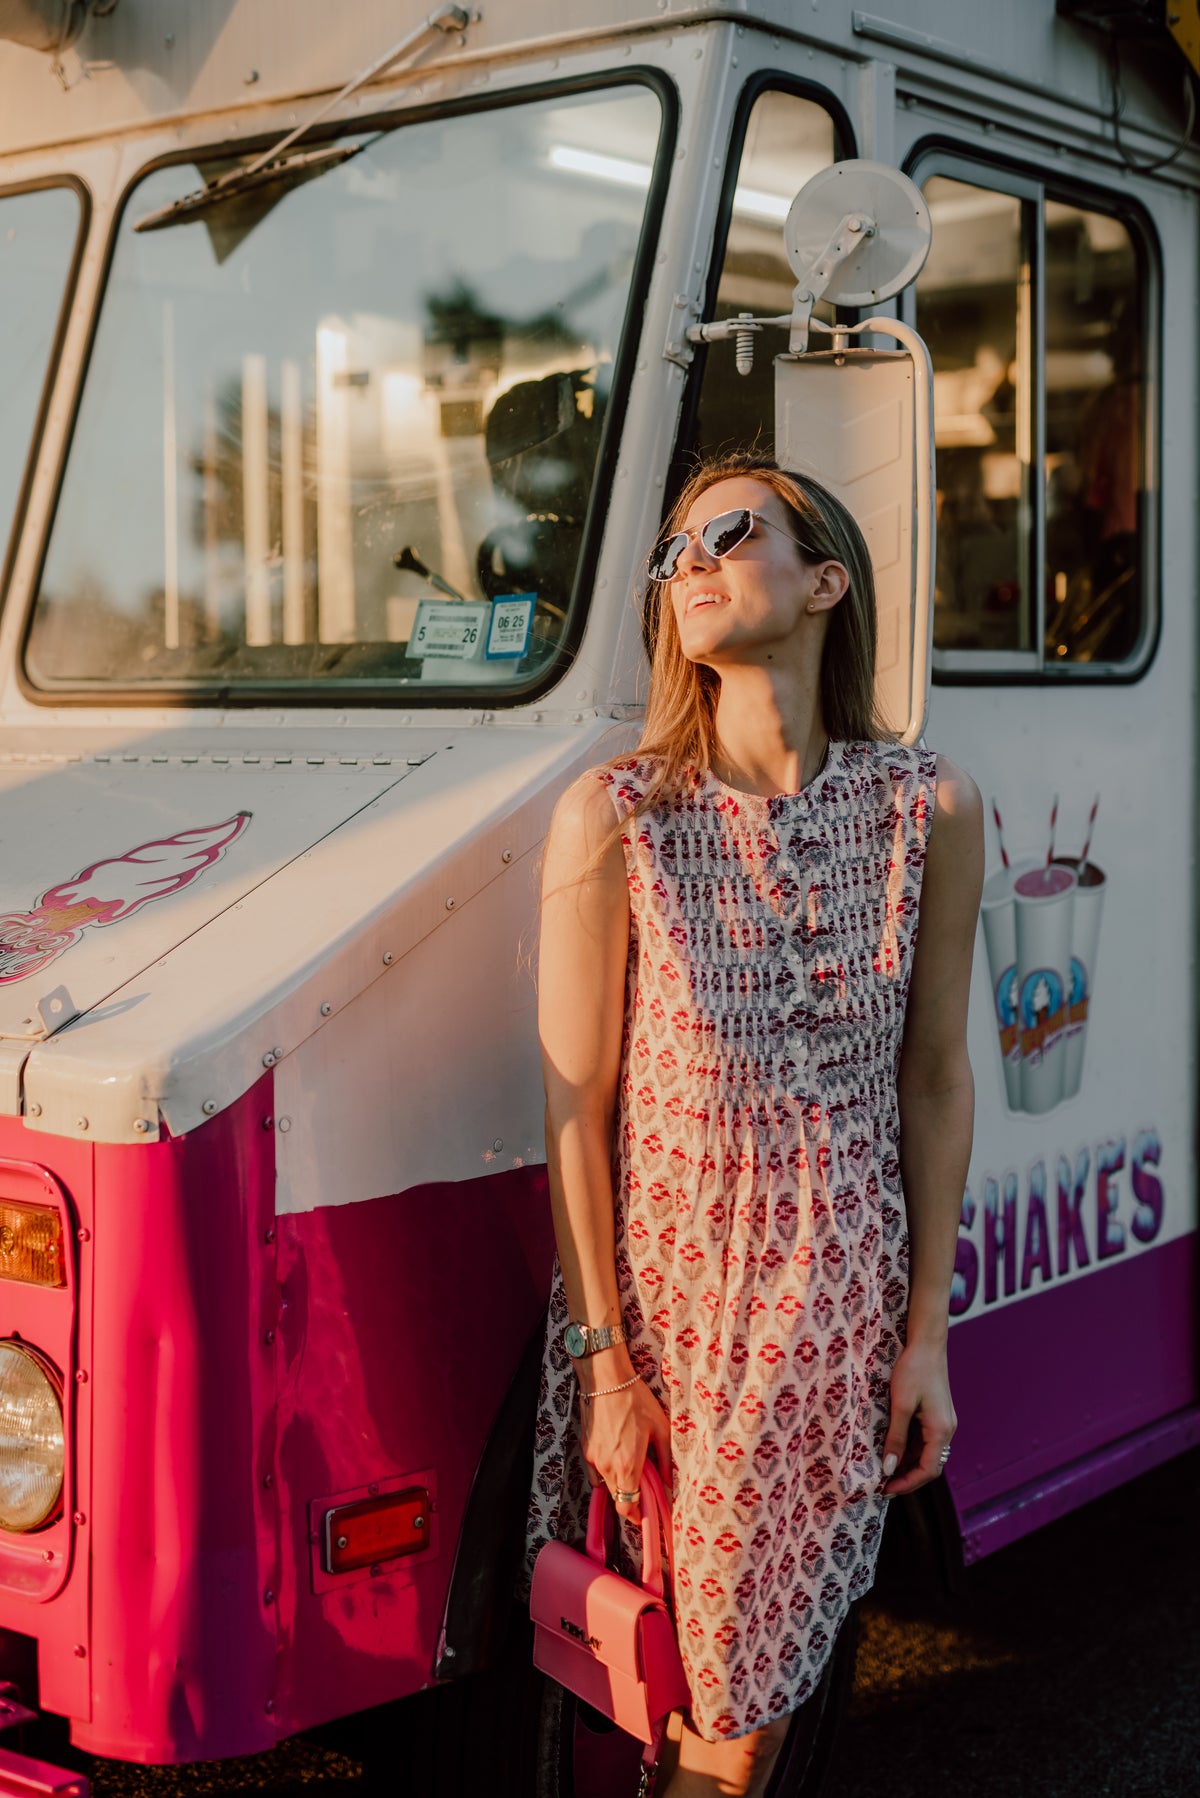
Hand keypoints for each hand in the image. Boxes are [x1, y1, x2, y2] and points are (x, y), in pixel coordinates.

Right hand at [579, 1361, 672, 1525]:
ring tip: (632, 1466)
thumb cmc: (636, 1400)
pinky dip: (607, 1471)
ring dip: (618, 1483)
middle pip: (617, 1497)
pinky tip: (618, 1454)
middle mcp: (607, 1466)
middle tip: (644, 1486)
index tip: (644, 1514)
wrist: (606, 1379)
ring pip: (606, 1484)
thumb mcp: (660, 1429)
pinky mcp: (586, 1448)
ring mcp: (593, 1458)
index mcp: (627, 1465)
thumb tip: (670, 1483)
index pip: (626, 1506)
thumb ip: (665, 1460)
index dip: (635, 1515)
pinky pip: (596, 1471)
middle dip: (630, 1497)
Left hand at [880, 1338, 955, 1495]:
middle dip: (907, 1477)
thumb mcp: (900, 1405)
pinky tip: (892, 1449)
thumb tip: (888, 1468)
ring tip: (884, 1470)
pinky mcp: (936, 1415)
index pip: (927, 1470)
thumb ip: (895, 1438)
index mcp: (941, 1431)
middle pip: (929, 1465)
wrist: (927, 1343)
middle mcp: (946, 1430)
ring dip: (907, 1464)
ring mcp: (943, 1422)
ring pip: (926, 1453)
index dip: (907, 1483)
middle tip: (883, 1484)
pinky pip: (924, 1440)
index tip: (885, 1489)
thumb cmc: (913, 1371)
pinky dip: (909, 1449)